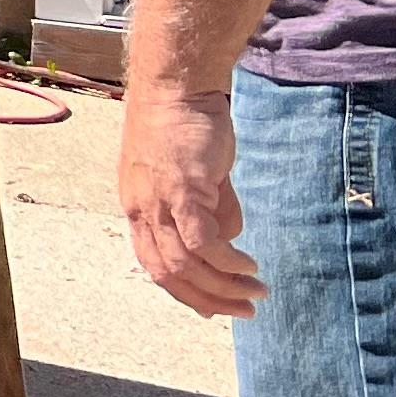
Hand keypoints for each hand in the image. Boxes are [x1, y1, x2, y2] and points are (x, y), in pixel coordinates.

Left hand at [120, 77, 263, 317]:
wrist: (177, 85)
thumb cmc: (186, 124)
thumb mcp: (196, 175)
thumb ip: (211, 207)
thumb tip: (230, 238)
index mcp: (139, 208)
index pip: (154, 265)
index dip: (184, 291)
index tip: (213, 307)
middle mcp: (141, 210)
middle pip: (167, 274)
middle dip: (208, 299)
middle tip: (243, 311)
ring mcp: (158, 201)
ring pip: (186, 264)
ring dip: (223, 286)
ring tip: (256, 293)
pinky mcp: (181, 190)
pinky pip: (202, 241)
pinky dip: (226, 261)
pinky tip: (248, 267)